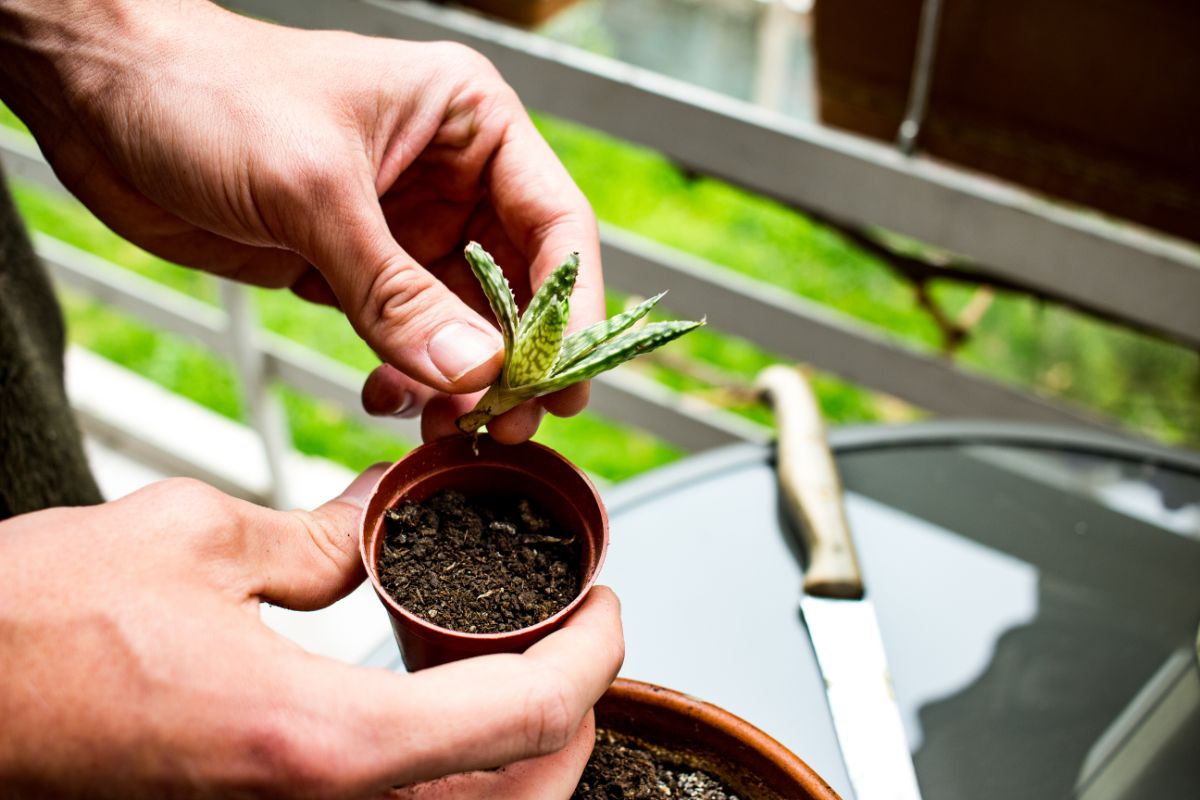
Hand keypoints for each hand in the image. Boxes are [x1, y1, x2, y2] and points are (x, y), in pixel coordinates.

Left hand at [0, 0, 603, 442]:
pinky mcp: (355, 268)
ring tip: (449, 428)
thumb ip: (394, 291)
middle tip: (510, 424)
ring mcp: (404, 227)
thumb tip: (475, 372)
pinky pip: (408, 338)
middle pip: (522, 285)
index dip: (570, 307)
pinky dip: (410, 379)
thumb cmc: (208, 94)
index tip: (564, 380)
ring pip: (467, 323)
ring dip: (465, 382)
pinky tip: (391, 400)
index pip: (555, 221)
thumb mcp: (312, 191)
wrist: (102, 101)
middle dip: (519, 360)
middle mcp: (450, 176)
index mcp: (467, 122)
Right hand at [0, 472, 623, 797]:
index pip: (522, 714)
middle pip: (518, 796)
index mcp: (322, 742)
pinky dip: (451, 769)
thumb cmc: (32, 632)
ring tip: (527, 664)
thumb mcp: (197, 538)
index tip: (607, 604)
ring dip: (520, 752)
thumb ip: (320, 534)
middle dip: (574, 717)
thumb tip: (383, 513)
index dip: (592, 656)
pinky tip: (441, 708)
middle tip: (579, 638)